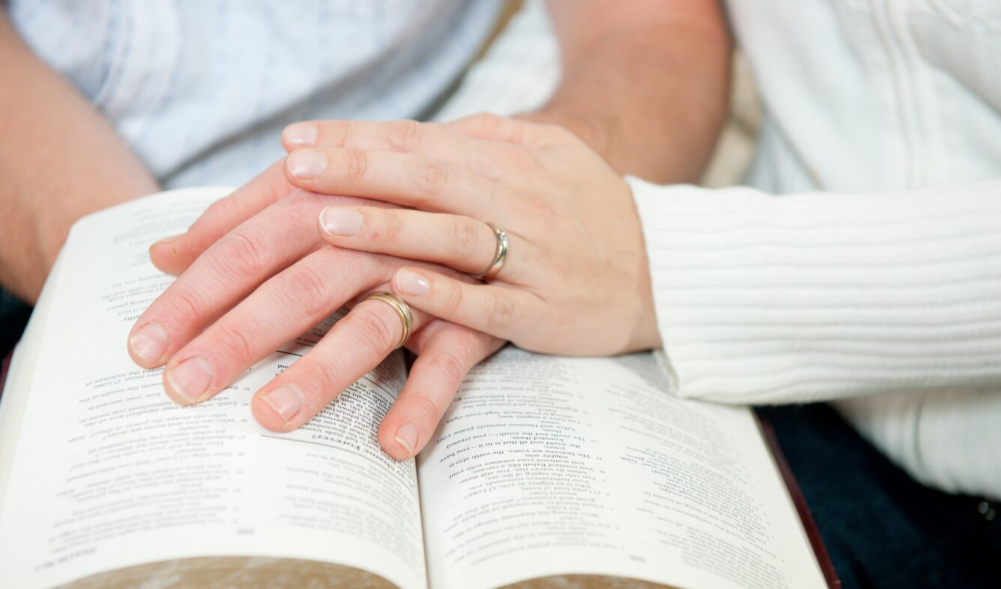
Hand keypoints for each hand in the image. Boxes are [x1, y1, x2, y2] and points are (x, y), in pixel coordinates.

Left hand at [128, 160, 504, 459]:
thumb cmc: (405, 196)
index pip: (252, 242)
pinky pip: (454, 361)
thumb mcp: (328, 193)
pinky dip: (426, 397)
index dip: (195, 293)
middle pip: (299, 282)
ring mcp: (434, 272)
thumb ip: (248, 214)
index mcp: (337, 197)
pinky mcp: (482, 315)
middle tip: (183, 387)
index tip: (144, 343)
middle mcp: (381, 232)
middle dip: (236, 334)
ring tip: (271, 417)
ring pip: (372, 322)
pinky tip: (392, 440)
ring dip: (323, 368)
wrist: (525, 185)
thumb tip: (162, 250)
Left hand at [278, 116, 660, 355]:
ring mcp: (534, 258)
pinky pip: (493, 303)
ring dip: (392, 229)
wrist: (665, 270)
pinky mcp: (546, 312)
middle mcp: (519, 201)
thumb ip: (484, 141)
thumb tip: (416, 131)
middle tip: (295, 170)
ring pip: (456, 236)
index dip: (357, 142)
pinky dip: (450, 295)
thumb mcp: (546, 157)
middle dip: (359, 173)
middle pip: (430, 180)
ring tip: (329, 224)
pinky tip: (406, 287)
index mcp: (510, 162)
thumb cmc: (590, 212)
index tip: (296, 144)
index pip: (421, 144)